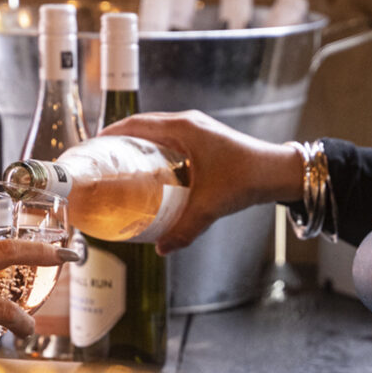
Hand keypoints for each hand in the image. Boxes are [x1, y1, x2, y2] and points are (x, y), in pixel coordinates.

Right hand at [99, 110, 303, 253]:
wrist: (279, 171)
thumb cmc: (247, 178)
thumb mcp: (210, 205)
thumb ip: (184, 229)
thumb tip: (160, 249)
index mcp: (183, 128)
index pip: (135, 124)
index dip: (110, 135)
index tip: (92, 148)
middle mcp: (187, 123)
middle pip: (142, 127)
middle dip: (119, 143)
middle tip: (102, 164)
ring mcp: (197, 130)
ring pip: (157, 134)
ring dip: (138, 147)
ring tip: (120, 169)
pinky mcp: (205, 140)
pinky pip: (171, 141)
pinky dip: (156, 153)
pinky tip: (151, 175)